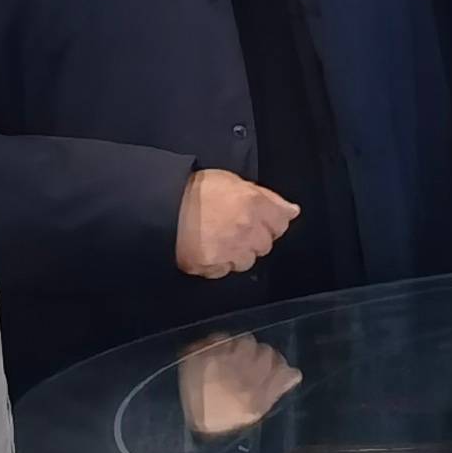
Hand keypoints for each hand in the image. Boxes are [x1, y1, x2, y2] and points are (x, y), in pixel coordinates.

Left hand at [175, 332, 304, 439]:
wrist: (174, 418)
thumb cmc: (215, 419)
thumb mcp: (249, 415)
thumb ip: (274, 392)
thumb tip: (293, 374)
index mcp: (254, 401)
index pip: (285, 370)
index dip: (279, 367)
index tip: (271, 369)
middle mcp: (241, 383)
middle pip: (267, 353)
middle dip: (260, 356)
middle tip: (248, 364)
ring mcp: (220, 366)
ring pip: (247, 341)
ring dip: (242, 347)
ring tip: (231, 358)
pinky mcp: (201, 355)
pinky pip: (221, 337)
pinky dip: (221, 343)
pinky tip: (215, 353)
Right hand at [176, 168, 298, 278]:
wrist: (159, 205)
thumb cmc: (194, 189)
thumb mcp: (233, 181)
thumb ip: (267, 197)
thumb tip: (292, 211)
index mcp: (254, 204)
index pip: (282, 222)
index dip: (271, 221)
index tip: (260, 219)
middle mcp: (247, 229)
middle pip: (266, 244)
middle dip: (255, 237)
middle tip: (234, 227)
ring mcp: (230, 250)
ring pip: (247, 261)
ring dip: (239, 253)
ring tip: (219, 239)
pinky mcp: (211, 265)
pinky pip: (224, 270)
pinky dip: (219, 264)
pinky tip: (208, 249)